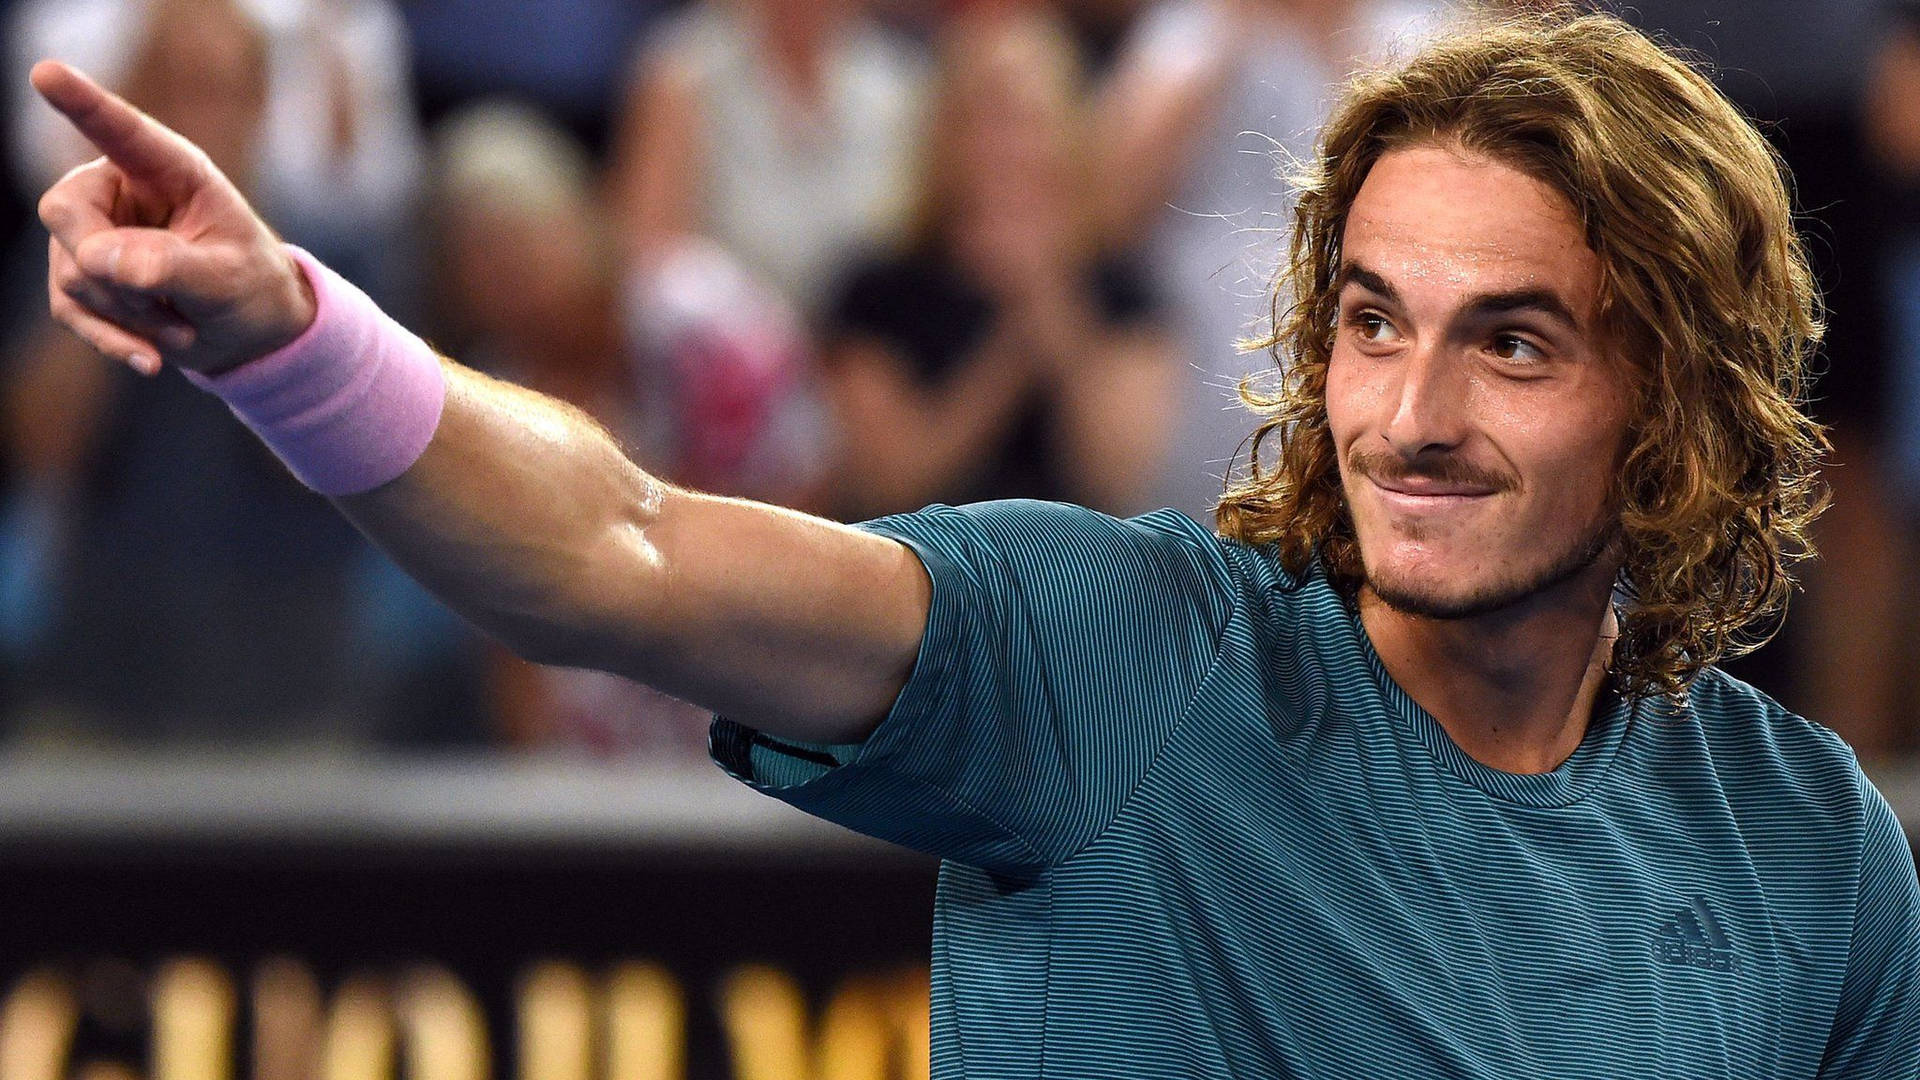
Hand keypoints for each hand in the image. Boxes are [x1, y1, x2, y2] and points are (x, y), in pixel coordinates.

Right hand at [30, 60, 314, 376]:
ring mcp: (91, 233)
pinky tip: (152, 361)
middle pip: (66, 212)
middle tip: (171, 302)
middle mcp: (118, 190)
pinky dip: (113, 340)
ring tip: (183, 323)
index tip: (46, 73)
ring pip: (73, 272)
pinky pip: (70, 310)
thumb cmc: (248, 284)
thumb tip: (97, 258)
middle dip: (111, 268)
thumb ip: (169, 264)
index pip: (119, 129)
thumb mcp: (227, 277)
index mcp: (167, 168)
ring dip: (130, 313)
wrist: (246, 330)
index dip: (82, 102)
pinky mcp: (79, 278)